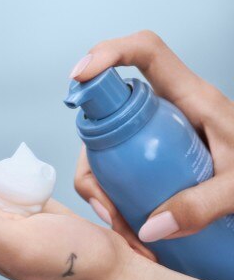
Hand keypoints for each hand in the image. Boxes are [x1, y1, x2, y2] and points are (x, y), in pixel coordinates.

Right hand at [70, 30, 233, 241]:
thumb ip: (200, 206)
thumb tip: (149, 228)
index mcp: (190, 96)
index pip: (146, 51)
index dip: (108, 52)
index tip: (80, 76)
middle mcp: (163, 107)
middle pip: (107, 110)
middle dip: (92, 155)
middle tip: (104, 203)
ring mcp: (152, 128)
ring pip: (104, 141)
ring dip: (99, 183)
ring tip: (120, 224)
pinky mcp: (150, 148)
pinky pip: (115, 159)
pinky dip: (111, 190)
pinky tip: (126, 219)